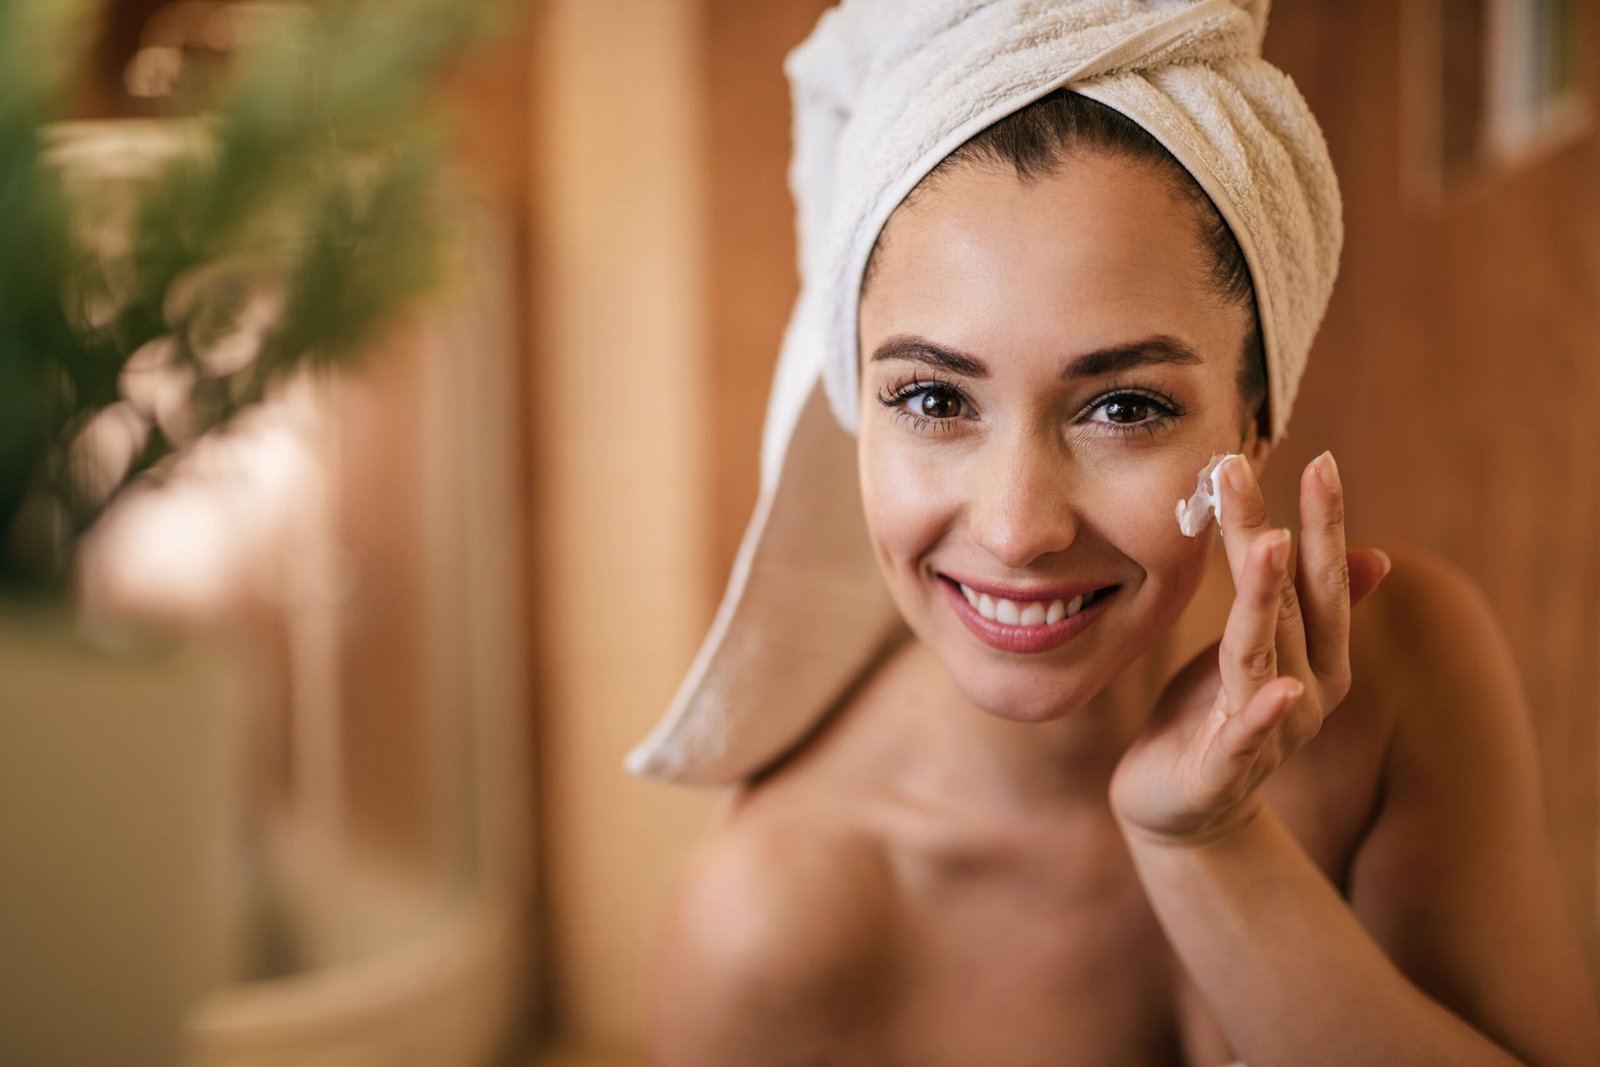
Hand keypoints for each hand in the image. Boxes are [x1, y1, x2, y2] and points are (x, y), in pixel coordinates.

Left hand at [1109, 451, 1390, 845]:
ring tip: (1268, 542)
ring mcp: (1272, 732)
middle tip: (1242, 468)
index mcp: (1316, 656)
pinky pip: (1245, 737)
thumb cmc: (1215, 715)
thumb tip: (1376, 554)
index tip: (1321, 460)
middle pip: (1289, 601)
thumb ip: (1304, 604)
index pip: (1323, 579)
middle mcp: (1307, 689)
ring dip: (1267, 597)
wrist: (1179, 808)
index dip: (1323, 521)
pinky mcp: (1226, 771)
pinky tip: (1278, 687)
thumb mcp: (1258, 650)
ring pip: (1263, 651)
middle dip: (1274, 532)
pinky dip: (1262, 713)